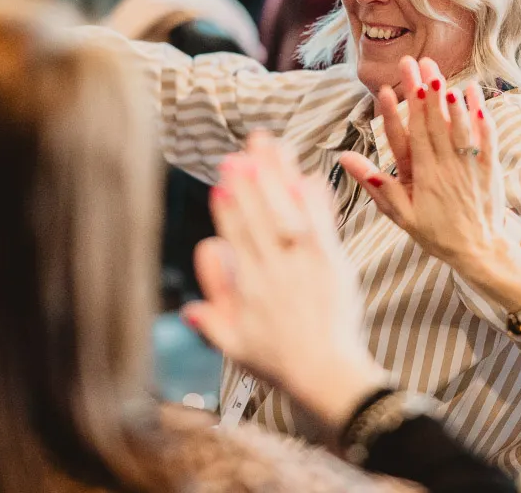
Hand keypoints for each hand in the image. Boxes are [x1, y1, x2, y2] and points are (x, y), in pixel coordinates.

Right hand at [183, 134, 386, 432]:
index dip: (228, 206)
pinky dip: (315, 200)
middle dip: (250, 179)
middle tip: (243, 149)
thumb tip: (188, 308)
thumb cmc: (281, 363)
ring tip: (271, 147)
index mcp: (249, 287)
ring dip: (278, 177)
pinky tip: (308, 176)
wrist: (328, 375)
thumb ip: (212, 322)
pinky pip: (322, 225)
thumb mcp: (236, 347)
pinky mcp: (333, 264)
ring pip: (287, 212)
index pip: (235, 237)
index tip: (222, 180)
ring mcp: (305, 265)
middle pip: (259, 215)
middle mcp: (275, 270)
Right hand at [338, 57, 508, 272]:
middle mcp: (447, 165)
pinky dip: (480, 112)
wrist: (479, 250)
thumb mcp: (401, 215)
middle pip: (435, 121)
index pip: (415, 133)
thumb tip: (345, 160)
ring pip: (460, 124)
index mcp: (424, 175)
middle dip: (426, 90)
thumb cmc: (435, 233)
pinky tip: (473, 92)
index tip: (402, 83)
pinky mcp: (489, 166)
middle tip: (419, 62)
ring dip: (450, 96)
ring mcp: (470, 164)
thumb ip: (377, 186)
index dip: (409, 108)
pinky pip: (486, 135)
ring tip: (441, 72)